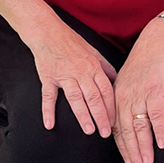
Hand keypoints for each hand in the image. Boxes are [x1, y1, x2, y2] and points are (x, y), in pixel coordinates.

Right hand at [26, 18, 116, 137]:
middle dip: (101, 116)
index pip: (106, 90)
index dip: (111, 107)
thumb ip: (105, 67)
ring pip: (75, 97)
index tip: (115, 122)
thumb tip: (117, 81)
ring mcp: (64, 74)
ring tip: (88, 130)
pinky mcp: (48, 76)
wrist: (47, 29)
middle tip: (105, 133)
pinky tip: (49, 124)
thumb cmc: (70, 40)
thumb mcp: (92, 50)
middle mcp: (80, 71)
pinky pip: (48, 95)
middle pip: (93, 96)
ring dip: (82, 115)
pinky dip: (48, 110)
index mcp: (92, 66)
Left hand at [112, 37, 163, 162]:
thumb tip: (125, 122)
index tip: (128, 160)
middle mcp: (125, 95)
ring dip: (144, 146)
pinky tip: (162, 143)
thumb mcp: (127, 81)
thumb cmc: (143, 65)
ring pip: (140, 125)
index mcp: (117, 95)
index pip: (116, 125)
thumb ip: (124, 100)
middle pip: (126, 129)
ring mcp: (140, 93)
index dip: (122, 145)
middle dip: (132, 151)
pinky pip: (156, 114)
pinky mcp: (155, 90)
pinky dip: (159, 130)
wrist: (156, 44)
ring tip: (148, 162)